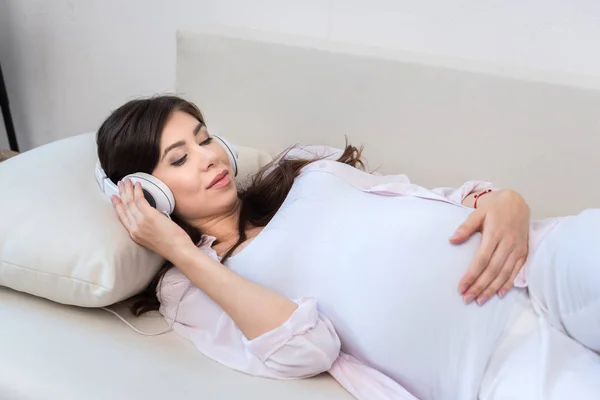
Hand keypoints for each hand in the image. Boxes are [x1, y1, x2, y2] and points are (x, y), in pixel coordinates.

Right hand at [111, 178, 193, 260]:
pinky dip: (138, 191)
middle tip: (120, 184)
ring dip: (128, 189)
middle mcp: (134, 228)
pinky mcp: (149, 216)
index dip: (117, 205)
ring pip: (130, 201)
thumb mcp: (152, 238)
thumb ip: (146, 227)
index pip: (122, 217)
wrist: (177, 250)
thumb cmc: (170, 245)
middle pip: (125, 207)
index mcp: (134, 234)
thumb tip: (150, 216)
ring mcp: (140, 222)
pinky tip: (138, 185)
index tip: (114, 197)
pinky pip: (140, 200)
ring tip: (128, 181)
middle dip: (121, 193)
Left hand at [450, 189, 529, 304]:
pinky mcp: (523, 252)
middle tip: (467, 298)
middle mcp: (508, 243)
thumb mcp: (477, 213)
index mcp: (495, 233)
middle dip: (480, 286)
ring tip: (480, 300)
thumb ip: (466, 227)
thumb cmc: (494, 207)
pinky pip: (516, 271)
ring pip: (504, 273)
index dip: (471, 275)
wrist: (517, 201)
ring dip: (492, 288)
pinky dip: (508, 283)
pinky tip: (499, 293)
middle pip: (493, 270)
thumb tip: (452, 240)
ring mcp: (517, 248)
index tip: (461, 287)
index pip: (481, 260)